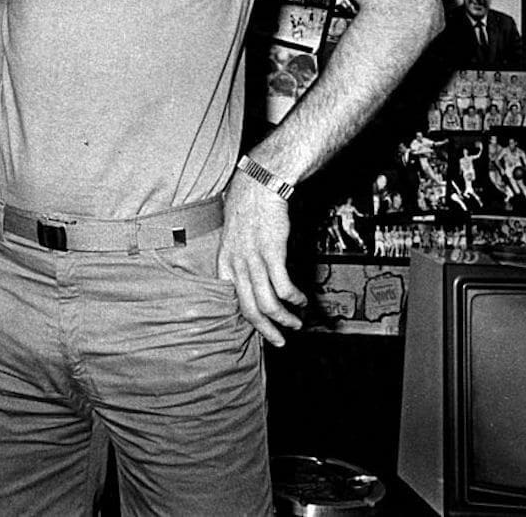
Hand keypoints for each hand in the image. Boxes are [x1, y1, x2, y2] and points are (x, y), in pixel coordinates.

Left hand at [217, 171, 306, 346]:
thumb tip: (251, 278)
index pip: (232, 300)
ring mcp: (253, 259)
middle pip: (249, 308)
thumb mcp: (235, 238)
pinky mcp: (271, 253)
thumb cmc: (248, 209)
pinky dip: (294, 299)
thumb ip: (240, 259)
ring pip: (267, 302)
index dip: (248, 319)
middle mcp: (236, 264)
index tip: (261, 329)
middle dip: (267, 330)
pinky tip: (301, 300)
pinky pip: (282, 287)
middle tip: (280, 341)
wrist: (258, 185)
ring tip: (296, 323)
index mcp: (224, 262)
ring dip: (284, 318)